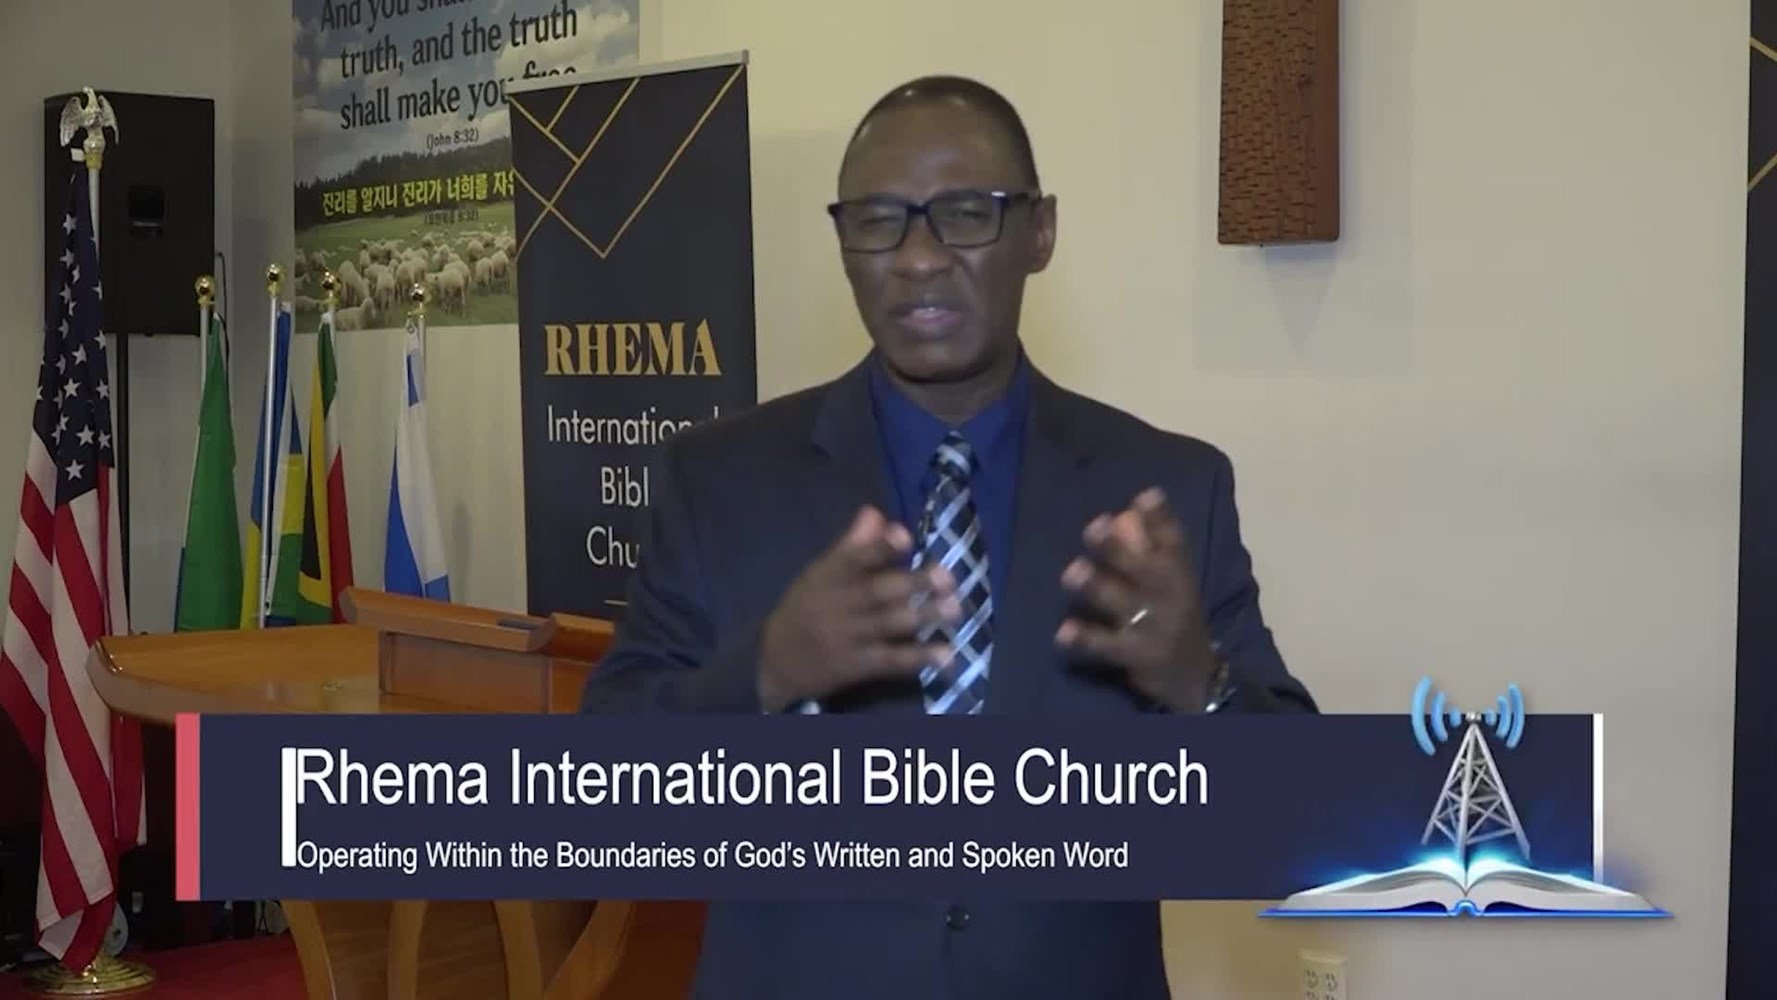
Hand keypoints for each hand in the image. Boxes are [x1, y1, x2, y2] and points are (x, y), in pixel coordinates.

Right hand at [757, 506, 959, 711]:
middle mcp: (840, 604)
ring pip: (889, 624)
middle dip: (915, 583)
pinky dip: (918, 658)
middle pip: (879, 591)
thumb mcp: (820, 574)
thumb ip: (851, 545)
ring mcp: (848, 637)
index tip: (906, 536)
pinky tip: (945, 655)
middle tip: (948, 577)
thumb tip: (875, 511)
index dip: (880, 547)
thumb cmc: (806, 609)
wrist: (774, 661)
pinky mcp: (856, 666)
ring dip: (924, 616)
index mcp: (830, 576)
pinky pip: (890, 660)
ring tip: (955, 609)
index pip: (855, 558)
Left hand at [1055, 488, 1218, 710]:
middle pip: (1143, 569)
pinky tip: (1063, 633)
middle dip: (1117, 548)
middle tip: (1094, 527)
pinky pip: (1107, 646)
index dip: (1161, 519)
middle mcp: (1169, 597)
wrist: (1198, 679)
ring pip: (1122, 604)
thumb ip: (1153, 550)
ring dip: (1096, 586)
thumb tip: (1126, 509)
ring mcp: (1154, 627)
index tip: (1145, 496)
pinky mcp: (1138, 656)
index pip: (1174, 543)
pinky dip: (1085, 639)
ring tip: (1071, 572)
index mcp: (1179, 576)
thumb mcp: (1176, 584)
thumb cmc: (1176, 618)